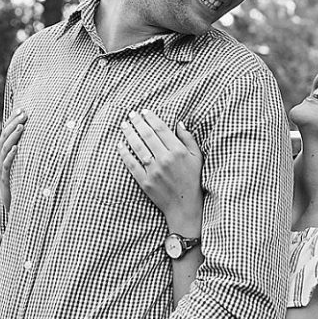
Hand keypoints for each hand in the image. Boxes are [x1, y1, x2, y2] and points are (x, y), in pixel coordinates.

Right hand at [0, 108, 26, 211]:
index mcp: (2, 149)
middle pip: (4, 136)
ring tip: (22, 127)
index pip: (5, 130)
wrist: (13, 199)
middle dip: (14, 123)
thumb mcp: (23, 159)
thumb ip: (26, 146)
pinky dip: (10, 156)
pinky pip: (6, 165)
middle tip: (25, 114)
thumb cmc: (19, 177)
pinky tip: (16, 148)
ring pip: (4, 148)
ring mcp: (1, 166)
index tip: (22, 109)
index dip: (12, 119)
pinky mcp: (5, 177)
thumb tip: (37, 132)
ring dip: (13, 136)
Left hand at [118, 108, 203, 234]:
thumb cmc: (193, 180)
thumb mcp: (197, 158)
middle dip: (138, 122)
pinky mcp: (145, 182)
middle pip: (147, 135)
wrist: (184, 206)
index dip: (151, 118)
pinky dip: (125, 154)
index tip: (144, 111)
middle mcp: (165, 159)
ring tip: (124, 125)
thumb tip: (179, 123)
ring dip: (129, 134)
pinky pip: (132, 165)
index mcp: (178, 151)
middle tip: (131, 114)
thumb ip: (188, 139)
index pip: (161, 129)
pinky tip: (120, 145)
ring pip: (138, 148)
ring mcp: (154, 171)